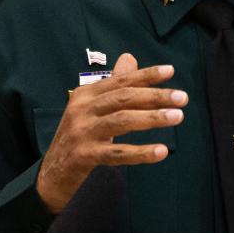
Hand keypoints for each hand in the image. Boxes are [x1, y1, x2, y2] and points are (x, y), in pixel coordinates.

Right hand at [35, 52, 186, 212]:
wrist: (51, 174)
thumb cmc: (78, 136)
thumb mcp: (91, 108)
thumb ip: (112, 85)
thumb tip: (129, 58)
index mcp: (85, 94)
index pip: (120, 81)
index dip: (145, 75)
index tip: (170, 71)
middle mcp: (81, 110)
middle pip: (124, 98)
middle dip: (155, 96)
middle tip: (182, 98)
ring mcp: (82, 133)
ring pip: (122, 121)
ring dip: (153, 118)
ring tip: (178, 117)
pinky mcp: (84, 156)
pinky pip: (117, 153)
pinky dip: (140, 152)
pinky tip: (161, 151)